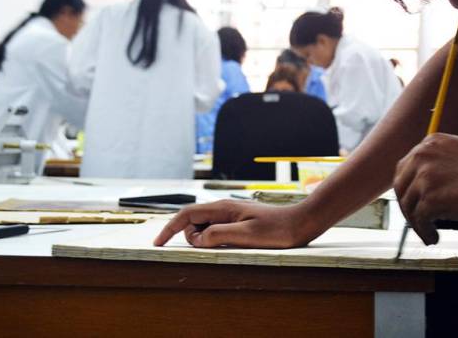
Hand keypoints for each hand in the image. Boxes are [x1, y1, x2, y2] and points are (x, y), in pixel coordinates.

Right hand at [154, 200, 315, 248]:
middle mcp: (224, 208)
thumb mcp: (245, 235)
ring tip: (230, 246)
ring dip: (205, 240)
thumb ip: (218, 235)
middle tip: (214, 248)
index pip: (186, 214)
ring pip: (204, 228)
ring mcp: (230, 215)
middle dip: (191, 237)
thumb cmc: (276, 230)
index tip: (157, 244)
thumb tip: (197, 239)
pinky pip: (217, 232)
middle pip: (192, 222)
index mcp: (223, 208)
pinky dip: (215, 240)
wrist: (300, 224)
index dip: (169, 229)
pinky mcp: (238, 223)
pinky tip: (231, 246)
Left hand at [394, 133, 457, 244]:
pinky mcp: (431, 199)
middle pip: (400, 187)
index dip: (407, 189)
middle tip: (418, 222)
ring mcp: (425, 177)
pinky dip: (424, 232)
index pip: (405, 168)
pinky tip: (433, 237)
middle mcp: (422, 156)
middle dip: (407, 207)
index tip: (413, 203)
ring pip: (408, 206)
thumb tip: (423, 190)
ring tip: (429, 233)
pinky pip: (419, 220)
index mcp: (429, 143)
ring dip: (417, 223)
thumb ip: (440, 165)